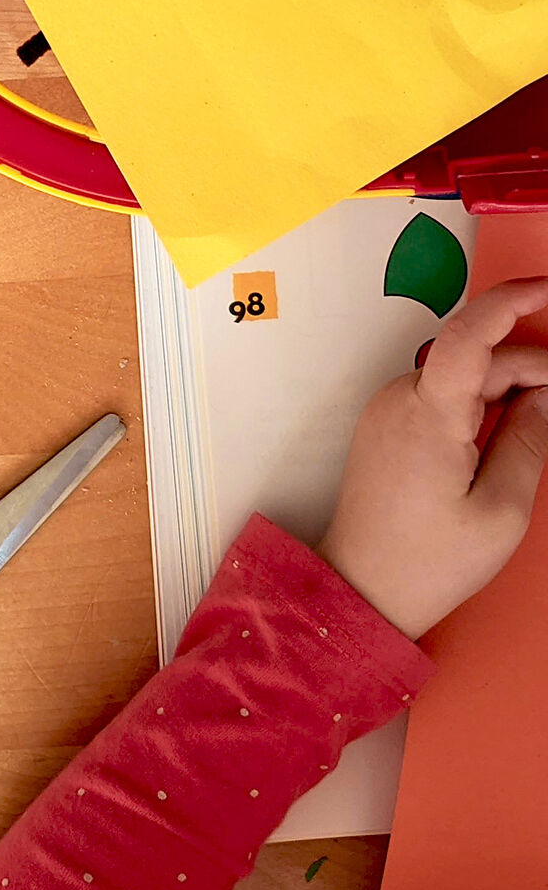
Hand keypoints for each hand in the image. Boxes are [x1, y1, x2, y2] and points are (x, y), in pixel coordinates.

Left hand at [317, 278, 547, 639]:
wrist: (360, 588)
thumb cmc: (427, 560)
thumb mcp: (501, 509)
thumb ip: (531, 440)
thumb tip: (545, 394)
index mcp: (427, 414)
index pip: (470, 333)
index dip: (512, 301)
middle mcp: (398, 400)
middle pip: (477, 359)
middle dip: (533, 369)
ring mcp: (387, 411)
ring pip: (462, 378)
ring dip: (507, 389)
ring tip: (539, 432)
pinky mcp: (386, 425)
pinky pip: (441, 397)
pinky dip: (480, 405)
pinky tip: (505, 437)